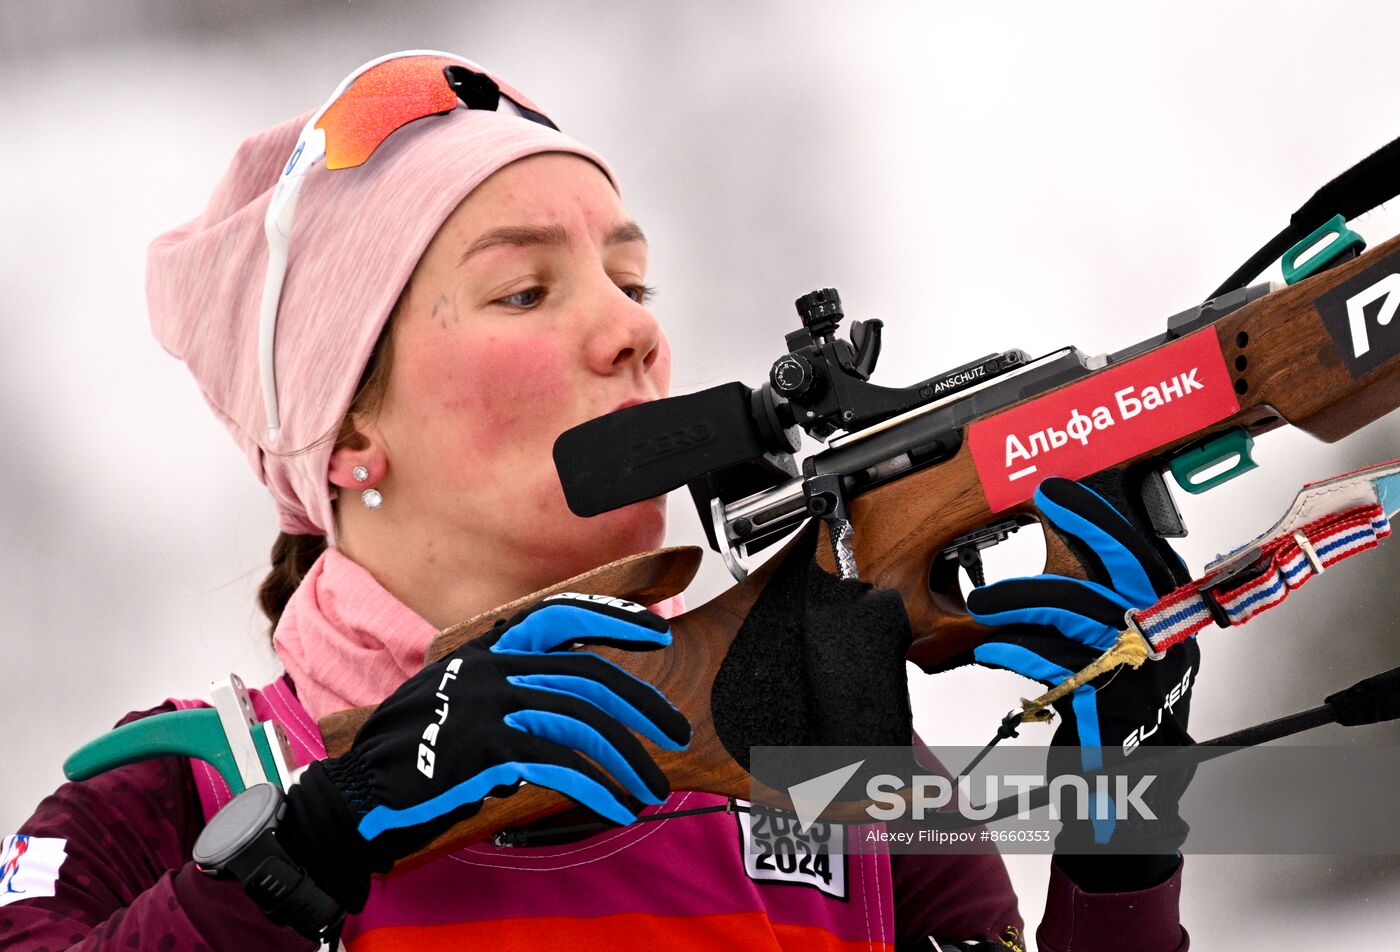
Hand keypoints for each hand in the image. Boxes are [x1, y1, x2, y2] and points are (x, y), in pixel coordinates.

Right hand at [280, 593, 690, 909]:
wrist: (360, 790)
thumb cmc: (416, 747)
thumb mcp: (463, 693)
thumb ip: (512, 683)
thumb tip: (572, 697)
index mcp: (489, 646)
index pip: (562, 614)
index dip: (614, 617)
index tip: (658, 627)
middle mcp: (492, 665)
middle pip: (588, 675)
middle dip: (642, 704)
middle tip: (676, 731)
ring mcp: (489, 703)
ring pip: (582, 721)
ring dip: (627, 758)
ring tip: (652, 786)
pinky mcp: (488, 748)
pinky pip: (560, 763)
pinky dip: (598, 787)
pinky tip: (617, 806)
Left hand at [961, 478, 1199, 866]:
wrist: (1132, 788)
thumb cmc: (1122, 717)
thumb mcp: (1126, 654)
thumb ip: (1107, 610)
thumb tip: (1072, 558)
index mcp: (1173, 622)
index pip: (1145, 555)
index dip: (1105, 518)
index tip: (1064, 491)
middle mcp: (1166, 639)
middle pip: (1125, 567)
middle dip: (1086, 525)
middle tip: (1045, 500)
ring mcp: (1142, 668)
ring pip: (1076, 610)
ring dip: (1021, 598)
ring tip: (985, 601)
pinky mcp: (1110, 700)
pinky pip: (1054, 659)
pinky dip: (1016, 648)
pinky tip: (992, 647)